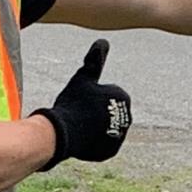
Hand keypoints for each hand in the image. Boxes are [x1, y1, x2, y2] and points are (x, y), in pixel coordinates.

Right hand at [35, 39, 132, 165]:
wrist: (64, 133)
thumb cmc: (73, 102)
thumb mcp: (83, 78)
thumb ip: (95, 60)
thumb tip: (103, 40)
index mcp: (123, 97)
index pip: (105, 95)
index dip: (90, 97)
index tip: (82, 100)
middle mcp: (127, 117)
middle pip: (106, 112)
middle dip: (94, 113)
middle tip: (79, 114)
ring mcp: (120, 135)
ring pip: (103, 128)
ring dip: (93, 127)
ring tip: (79, 125)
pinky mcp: (111, 151)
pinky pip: (101, 144)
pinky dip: (92, 142)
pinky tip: (81, 138)